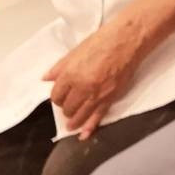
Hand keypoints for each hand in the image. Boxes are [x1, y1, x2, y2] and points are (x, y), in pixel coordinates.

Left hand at [42, 23, 141, 138]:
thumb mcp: (76, 50)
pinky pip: (97, 117)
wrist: (127, 40)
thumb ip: (60, 67)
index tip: (60, 95)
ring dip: (73, 121)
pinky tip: (84, 134)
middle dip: (65, 107)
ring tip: (71, 124)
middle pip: (67, 107)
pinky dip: (89, 127)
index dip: (57, 97)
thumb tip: (47, 78)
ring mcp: (96, 95)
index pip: (56, 95)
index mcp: (71, 74)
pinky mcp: (110, 98)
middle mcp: (82, 87)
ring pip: (80, 115)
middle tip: (68, 104)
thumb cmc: (103, 40)